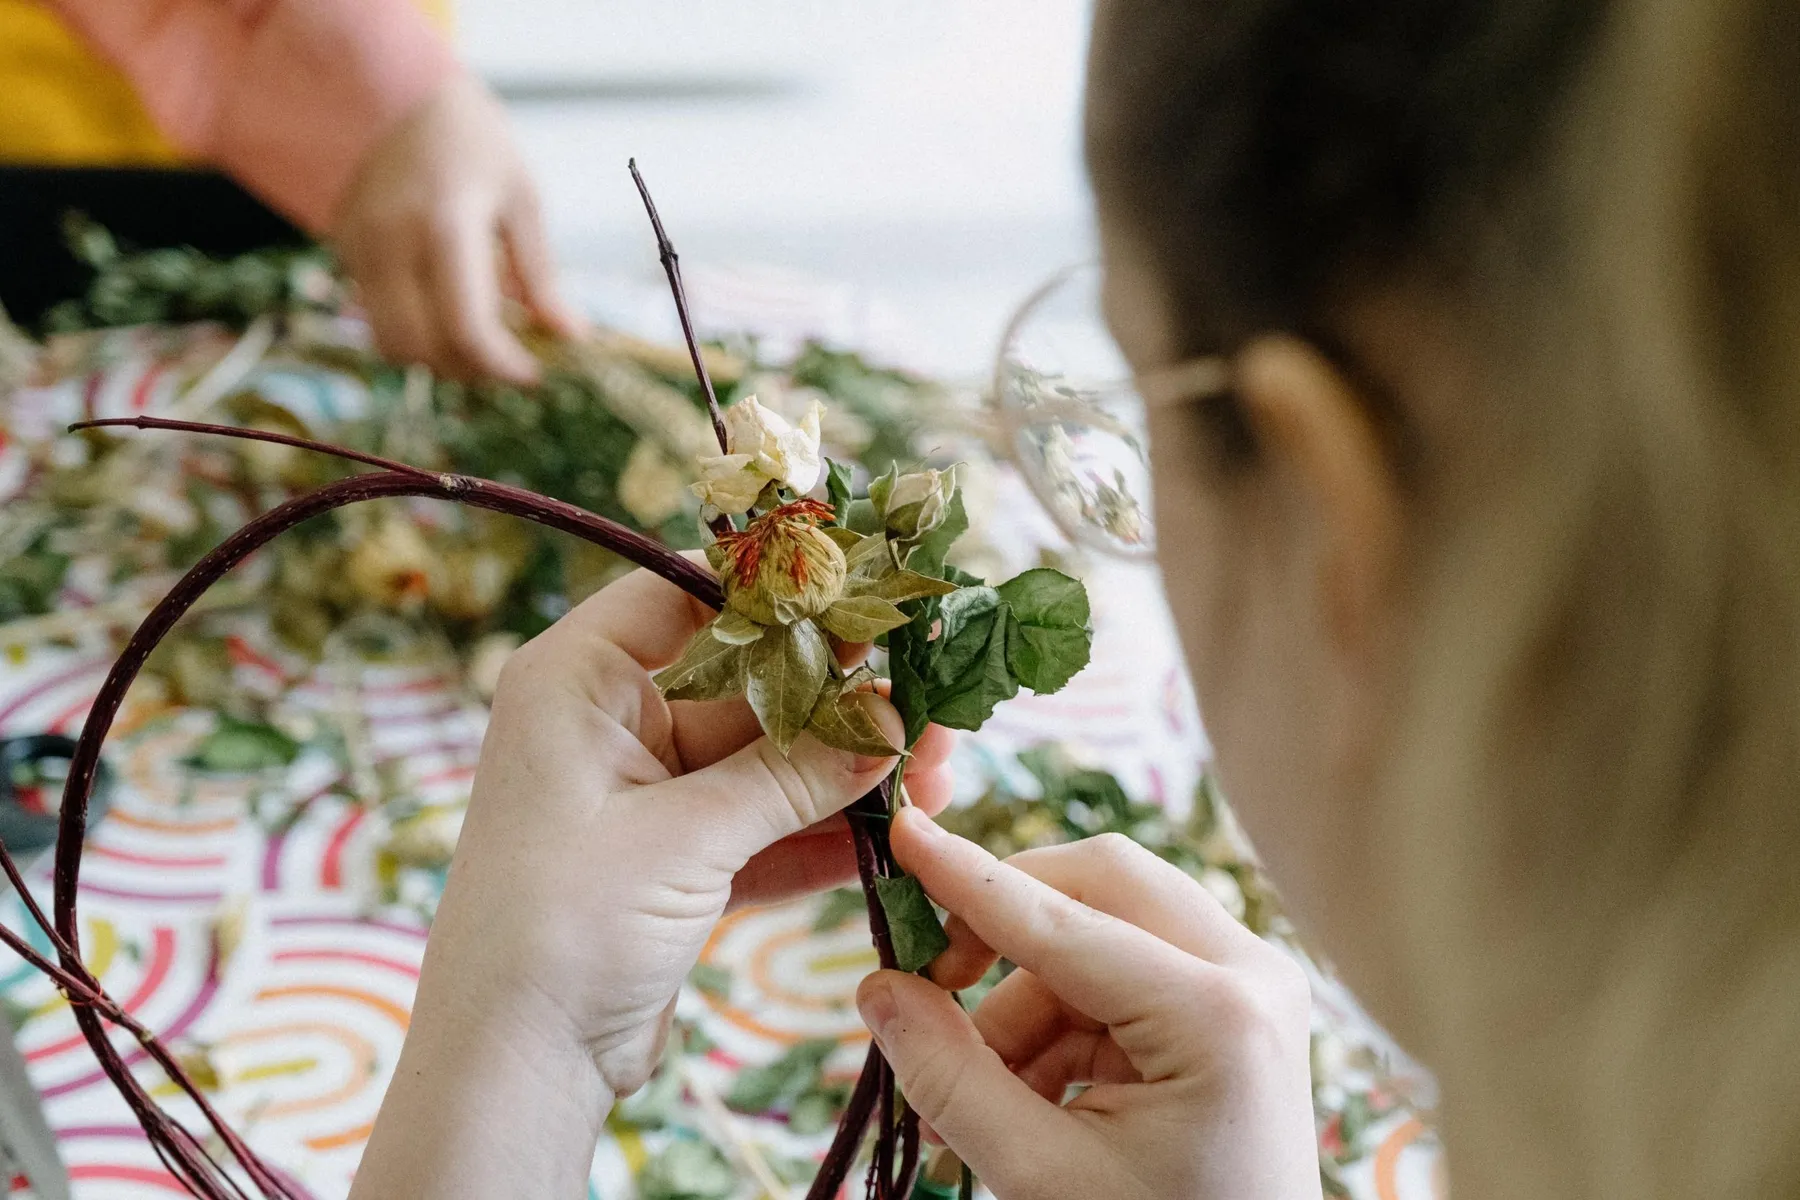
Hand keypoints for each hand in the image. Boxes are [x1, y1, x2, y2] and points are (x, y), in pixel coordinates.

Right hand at [330, 73, 583, 383]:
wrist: (397, 95)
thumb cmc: (473, 142)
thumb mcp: (521, 200)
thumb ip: (541, 276)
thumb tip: (572, 336)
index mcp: (445, 224)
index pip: (466, 329)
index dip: (502, 366)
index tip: (534, 373)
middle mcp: (392, 242)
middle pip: (424, 349)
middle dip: (472, 371)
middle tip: (511, 362)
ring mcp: (359, 249)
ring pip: (392, 346)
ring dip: (439, 360)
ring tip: (481, 343)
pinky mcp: (344, 254)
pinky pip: (377, 320)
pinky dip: (416, 335)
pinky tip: (448, 316)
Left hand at [351, 568, 953, 1198]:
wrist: (512, 1067)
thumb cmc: (559, 928)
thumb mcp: (682, 839)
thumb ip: (791, 778)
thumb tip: (892, 723)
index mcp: (579, 680)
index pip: (687, 594)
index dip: (778, 592)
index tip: (867, 595)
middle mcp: (610, 722)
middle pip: (746, 683)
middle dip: (840, 698)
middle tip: (927, 701)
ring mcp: (645, 793)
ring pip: (765, 761)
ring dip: (846, 770)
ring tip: (936, 772)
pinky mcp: (674, 858)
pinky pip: (762, 824)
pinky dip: (822, 831)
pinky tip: (898, 833)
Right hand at [857, 811, 1321, 1199]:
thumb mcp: (1042, 1177)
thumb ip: (952, 1077)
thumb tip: (877, 989)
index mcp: (1216, 1014)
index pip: (1060, 918)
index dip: (967, 877)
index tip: (901, 830)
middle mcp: (1249, 974)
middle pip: (1099, 882)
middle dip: (1004, 925)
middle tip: (933, 982)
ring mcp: (1251, 986)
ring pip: (1104, 930)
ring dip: (1024, 998)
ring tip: (968, 1095)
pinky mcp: (1235, 1008)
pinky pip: (1123, 973)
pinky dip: (1061, 1023)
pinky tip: (1022, 1097)